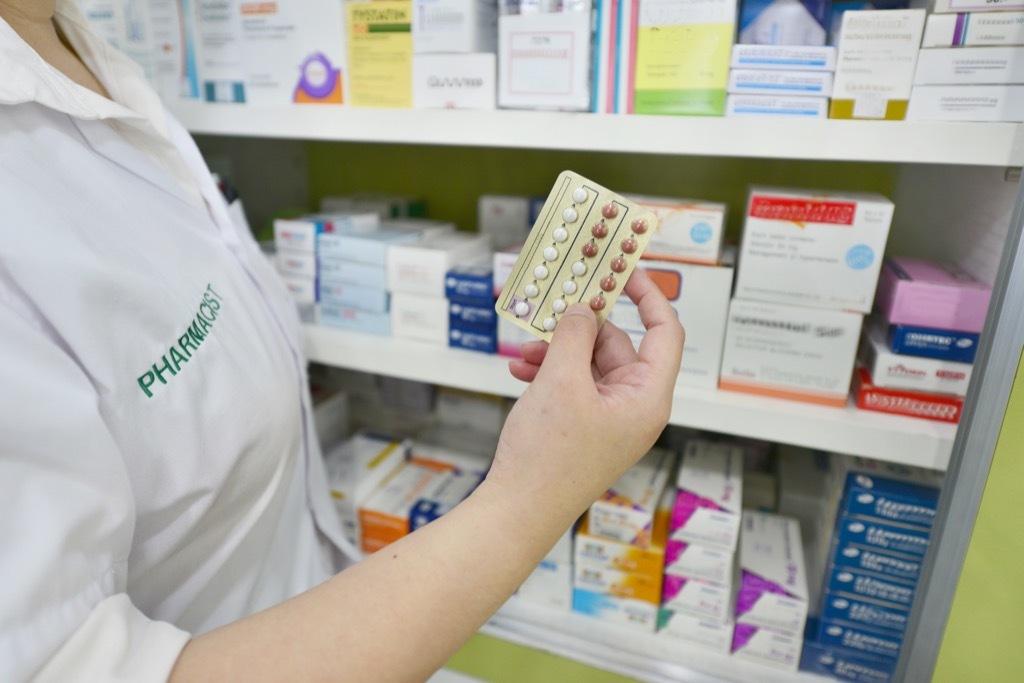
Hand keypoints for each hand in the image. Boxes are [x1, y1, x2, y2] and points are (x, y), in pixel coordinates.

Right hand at [485, 268, 684, 522]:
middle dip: (580, 329)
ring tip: (523, 353)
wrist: (518, 511)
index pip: (666, 333)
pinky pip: (575, 386)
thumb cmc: (547, 457)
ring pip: (590, 365)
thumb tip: (584, 309)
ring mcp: (611, 421)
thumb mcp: (561, 381)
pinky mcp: (586, 429)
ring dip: (558, 352)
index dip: (650, 296)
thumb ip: (576, 335)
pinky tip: (521, 371)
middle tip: (550, 311)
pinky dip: (551, 373)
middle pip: (619, 346)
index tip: (626, 270)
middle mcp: (636, 408)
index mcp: (648, 398)